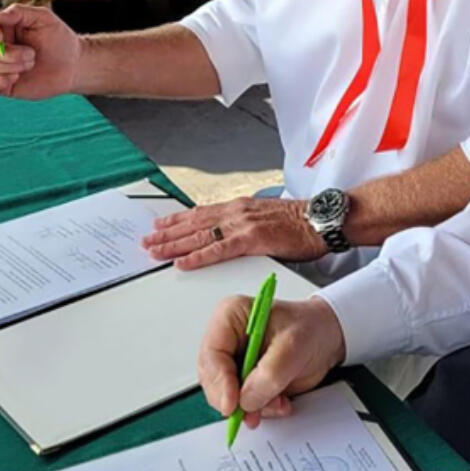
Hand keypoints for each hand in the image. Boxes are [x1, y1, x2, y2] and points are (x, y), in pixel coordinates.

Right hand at [0, 4, 82, 98]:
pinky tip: (14, 79)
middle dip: (8, 54)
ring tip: (31, 64)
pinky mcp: (0, 85)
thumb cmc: (58, 39)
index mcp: (1, 28)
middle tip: (32, 54)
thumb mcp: (43, 18)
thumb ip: (18, 12)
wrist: (73, 65)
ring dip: (11, 67)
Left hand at [142, 196, 326, 269]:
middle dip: (168, 233)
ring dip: (174, 244)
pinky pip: (218, 249)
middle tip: (146, 241)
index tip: (160, 226)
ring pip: (200, 235)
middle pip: (194, 223)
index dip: (178, 221)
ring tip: (154, 251)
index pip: (202, 214)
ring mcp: (243, 225)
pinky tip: (182, 262)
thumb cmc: (303, 222)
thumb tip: (235, 238)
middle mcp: (237, 212)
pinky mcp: (252, 239)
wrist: (323, 219)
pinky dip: (197, 256)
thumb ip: (249, 225)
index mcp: (241, 208)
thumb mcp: (268, 218)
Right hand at [197, 294, 344, 424]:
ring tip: (277, 401)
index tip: (232, 403)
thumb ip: (268, 375)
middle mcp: (227, 339)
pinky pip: (242, 403)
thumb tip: (245, 401)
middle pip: (213, 379)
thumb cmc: (310, 328)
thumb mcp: (293, 347)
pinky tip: (279, 402)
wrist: (327, 338)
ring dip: (252, 406)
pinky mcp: (244, 379)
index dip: (219, 382)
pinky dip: (260, 408)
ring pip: (226, 395)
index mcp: (231, 317)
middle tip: (254, 411)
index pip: (212, 354)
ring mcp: (234, 361)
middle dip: (236, 399)